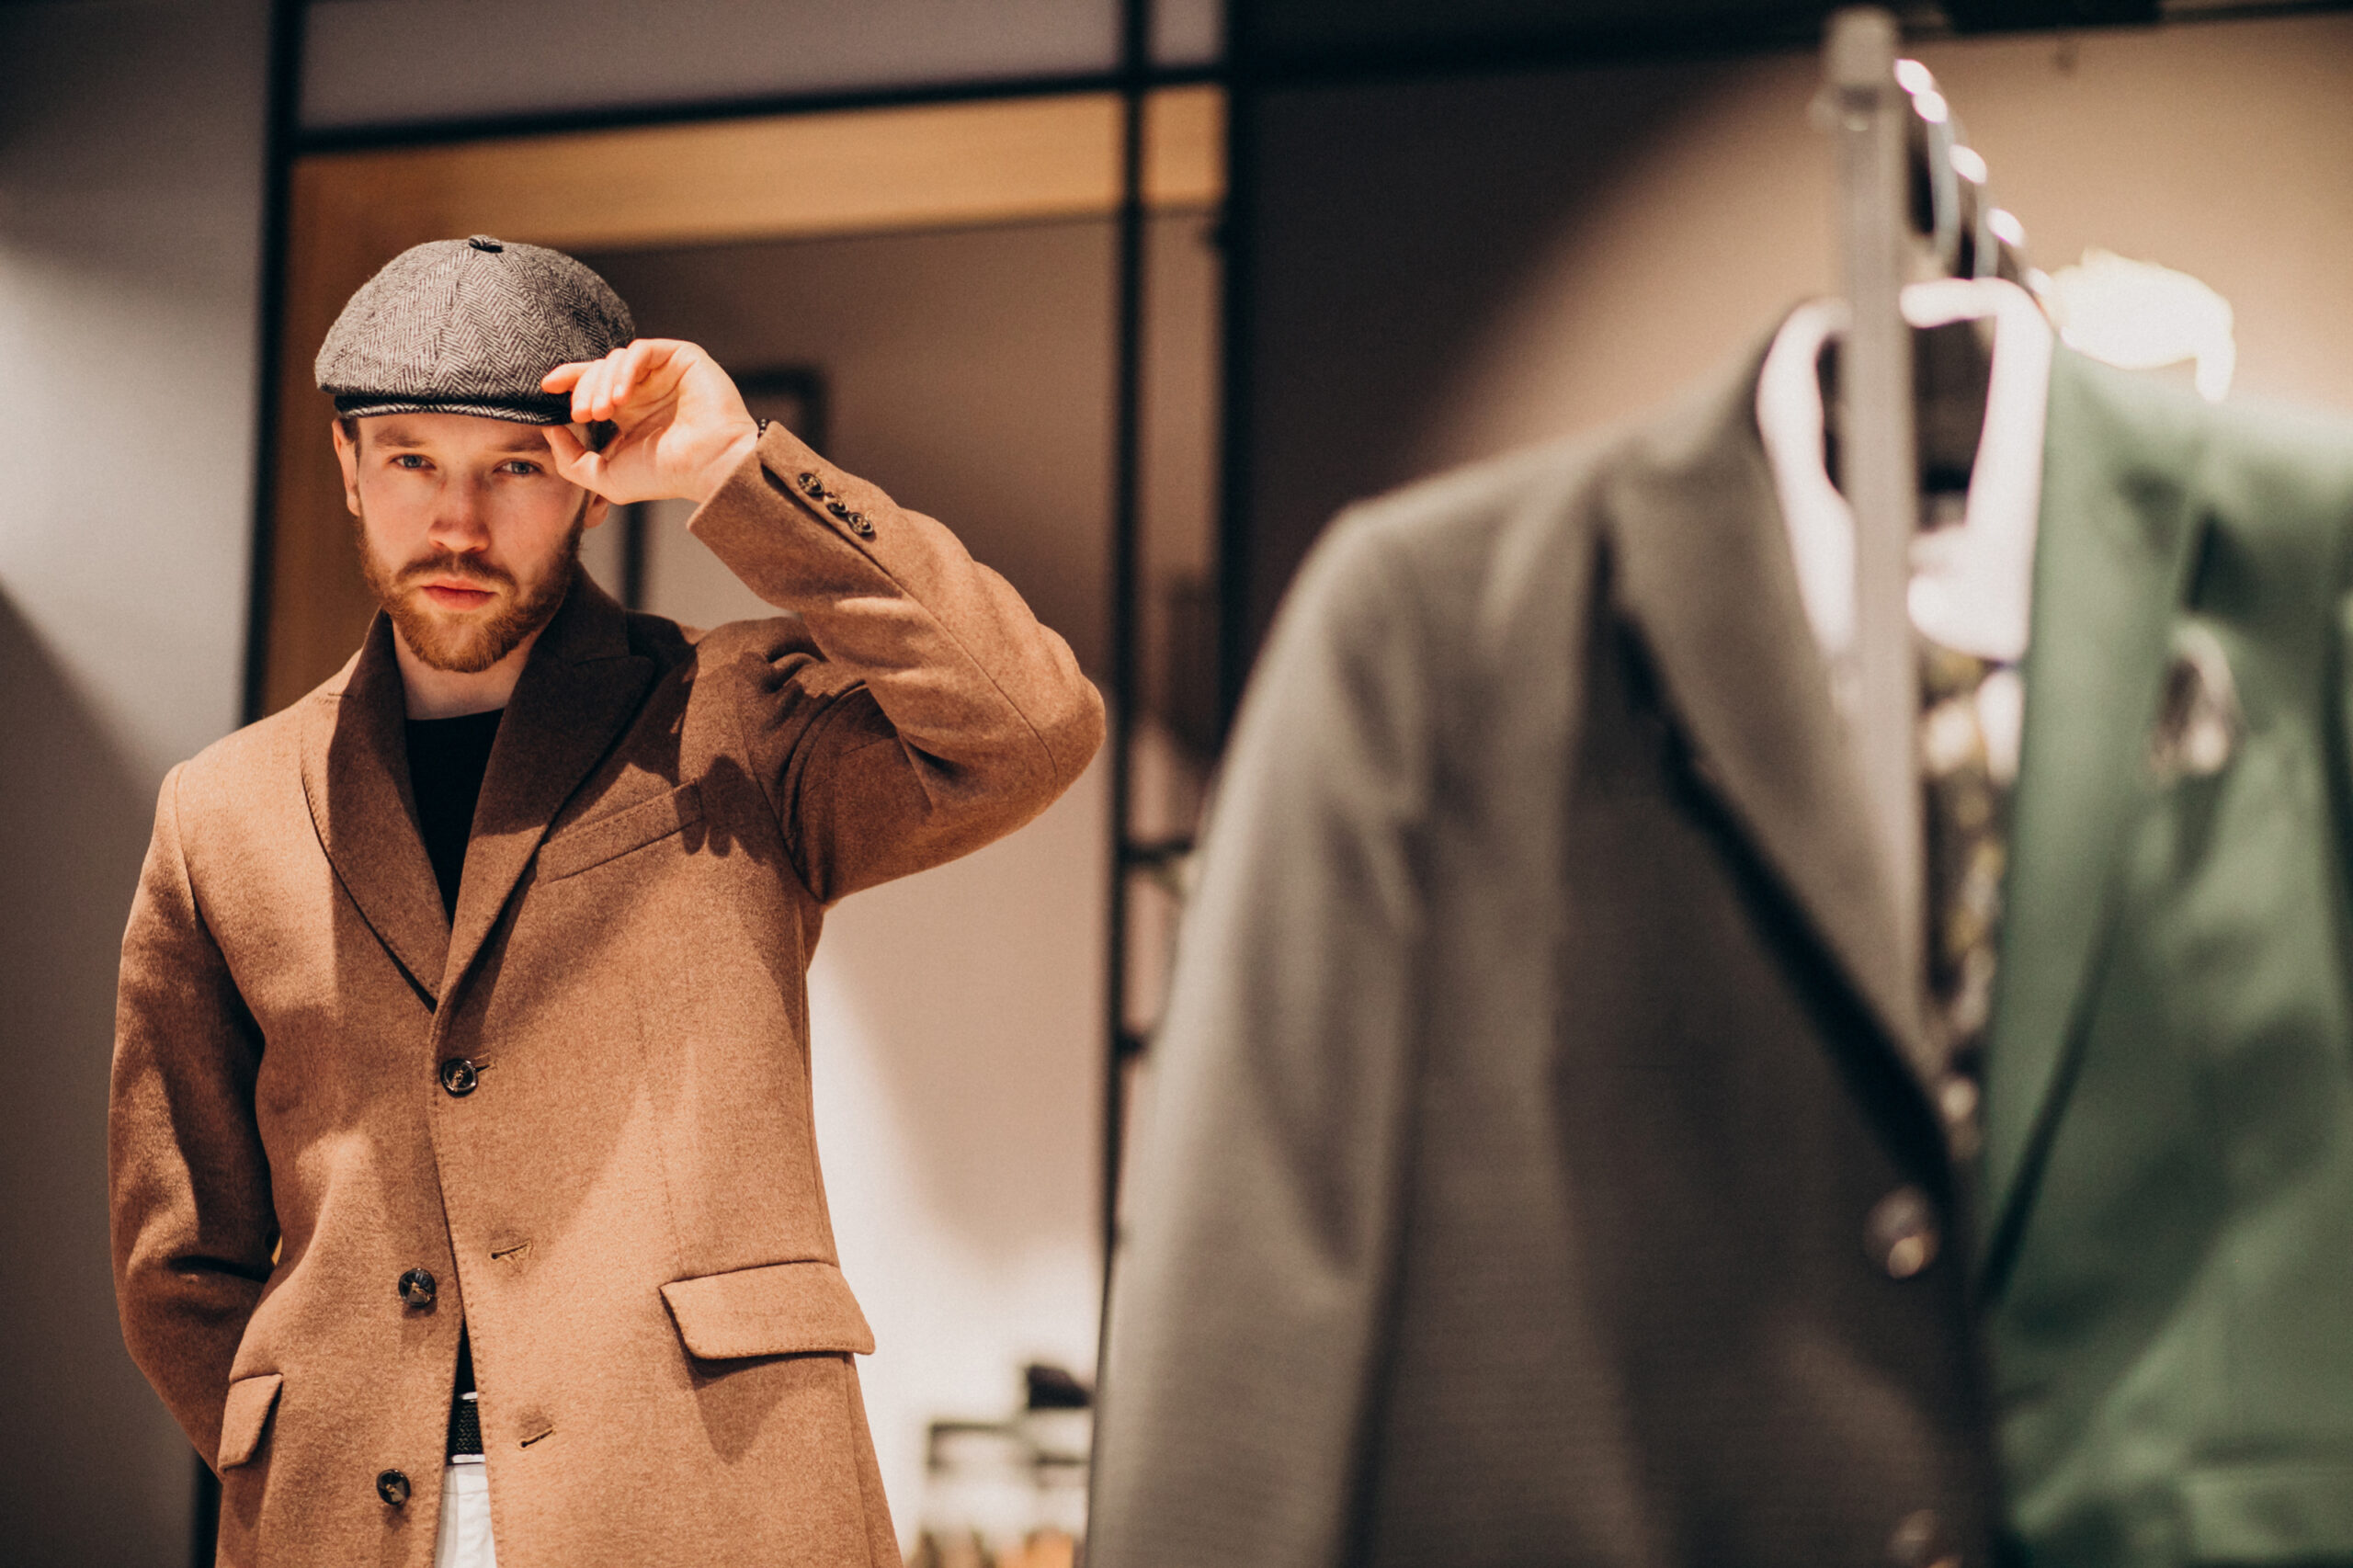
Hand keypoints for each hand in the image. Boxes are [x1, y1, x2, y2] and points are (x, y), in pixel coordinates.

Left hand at [540, 339, 760, 504]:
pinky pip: (641, 351)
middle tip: (584, 416)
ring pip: (616, 360)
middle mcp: (646, 390)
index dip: (569, 380)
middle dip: (583, 390)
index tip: (547, 387)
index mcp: (630, 413)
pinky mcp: (682, 358)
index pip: (592, 384)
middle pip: (598, 370)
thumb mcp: (605, 477)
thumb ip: (570, 459)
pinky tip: (623, 397)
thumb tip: (549, 429)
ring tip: (603, 412)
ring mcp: (664, 373)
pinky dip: (625, 370)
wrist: (709, 467)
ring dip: (601, 383)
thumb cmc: (665, 476)